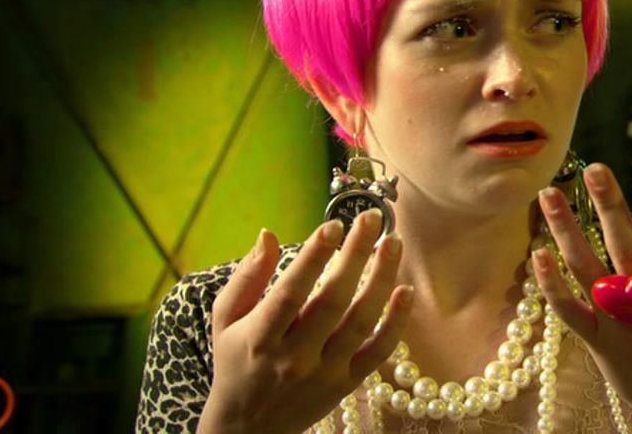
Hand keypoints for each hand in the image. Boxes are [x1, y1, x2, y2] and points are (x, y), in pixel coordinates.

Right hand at [197, 209, 413, 433]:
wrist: (248, 429)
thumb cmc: (236, 362)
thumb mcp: (225, 320)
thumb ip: (247, 277)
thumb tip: (268, 233)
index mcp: (260, 338)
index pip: (290, 292)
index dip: (313, 256)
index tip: (334, 224)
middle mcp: (294, 358)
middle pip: (333, 300)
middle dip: (355, 255)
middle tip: (370, 219)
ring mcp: (325, 373)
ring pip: (361, 321)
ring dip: (382, 279)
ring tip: (393, 242)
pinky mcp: (347, 385)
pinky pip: (379, 351)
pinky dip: (397, 322)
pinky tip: (406, 290)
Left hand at [535, 164, 631, 433]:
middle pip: (627, 249)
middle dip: (610, 207)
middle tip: (595, 169)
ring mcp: (619, 322)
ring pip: (587, 270)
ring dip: (566, 231)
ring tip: (549, 193)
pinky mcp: (596, 339)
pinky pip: (568, 311)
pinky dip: (551, 285)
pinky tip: (537, 252)